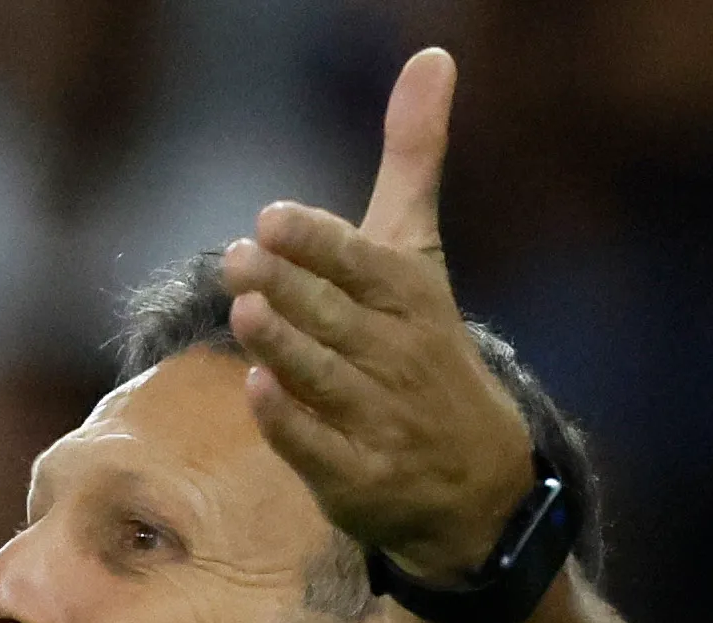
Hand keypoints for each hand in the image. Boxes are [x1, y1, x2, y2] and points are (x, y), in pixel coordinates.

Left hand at [217, 49, 534, 583]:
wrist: (473, 475)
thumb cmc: (423, 343)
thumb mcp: (420, 253)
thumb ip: (412, 160)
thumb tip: (430, 54)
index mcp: (409, 295)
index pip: (361, 263)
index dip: (319, 243)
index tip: (272, 217)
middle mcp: (398, 355)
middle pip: (337, 319)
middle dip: (291, 289)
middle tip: (238, 257)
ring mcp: (381, 420)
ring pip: (326, 379)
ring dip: (286, 347)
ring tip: (247, 311)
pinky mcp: (359, 478)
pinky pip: (319, 449)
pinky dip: (290, 423)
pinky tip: (255, 391)